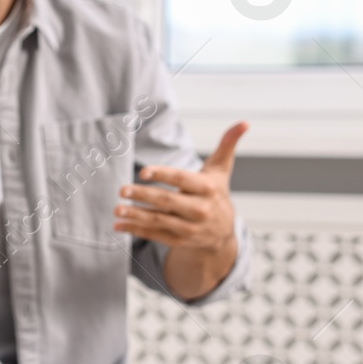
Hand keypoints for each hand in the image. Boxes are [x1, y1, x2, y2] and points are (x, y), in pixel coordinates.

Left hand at [113, 121, 247, 250]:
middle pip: (167, 201)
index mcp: (208, 189)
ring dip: (136, 215)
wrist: (223, 232)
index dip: (163, 175)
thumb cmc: (216, 193)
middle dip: (143, 195)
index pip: (182, 179)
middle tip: (122, 189)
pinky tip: (118, 224)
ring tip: (117, 208)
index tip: (144, 172)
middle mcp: (199, 209)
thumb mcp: (221, 169)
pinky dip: (136, 230)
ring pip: (159, 220)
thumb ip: (228, 144)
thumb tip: (245, 122)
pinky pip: (155, 235)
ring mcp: (189, 227)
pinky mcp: (179, 241)